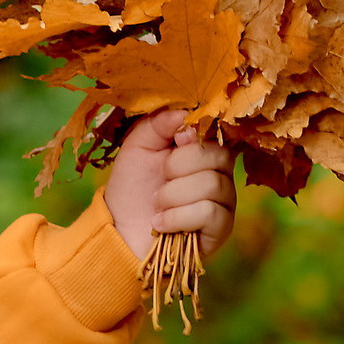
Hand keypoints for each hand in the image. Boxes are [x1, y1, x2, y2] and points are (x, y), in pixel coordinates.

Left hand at [104, 108, 237, 264]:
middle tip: (160, 179)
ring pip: (211, 184)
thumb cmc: (132, 188)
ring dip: (172, 195)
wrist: (119, 231)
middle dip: (177, 166)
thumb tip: (184, 112)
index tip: (174, 141)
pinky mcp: (221, 229)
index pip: (217, 131)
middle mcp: (221, 174)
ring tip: (158, 204)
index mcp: (205, 151)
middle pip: (217, 155)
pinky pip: (208, 212)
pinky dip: (177, 217)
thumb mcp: (138, 147)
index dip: (193, 135)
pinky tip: (161, 223)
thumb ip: (157, 123)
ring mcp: (224, 202)